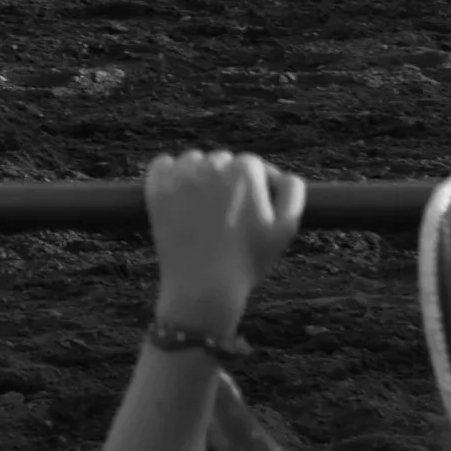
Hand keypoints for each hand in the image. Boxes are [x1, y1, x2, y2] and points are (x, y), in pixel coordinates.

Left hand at [144, 147, 304, 336]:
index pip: (253, 165)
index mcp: (245, 170)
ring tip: (205, 210)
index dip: (256, 188)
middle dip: (229, 182)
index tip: (253, 212)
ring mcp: (181, 176)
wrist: (202, 288)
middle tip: (229, 215)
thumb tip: (281, 173)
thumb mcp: (285, 228)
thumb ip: (293, 191)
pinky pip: (164, 164)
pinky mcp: (157, 188)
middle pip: (224, 162)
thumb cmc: (248, 260)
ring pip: (195, 162)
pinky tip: (179, 196)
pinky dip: (171, 175)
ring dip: (201, 176)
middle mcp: (212, 165)